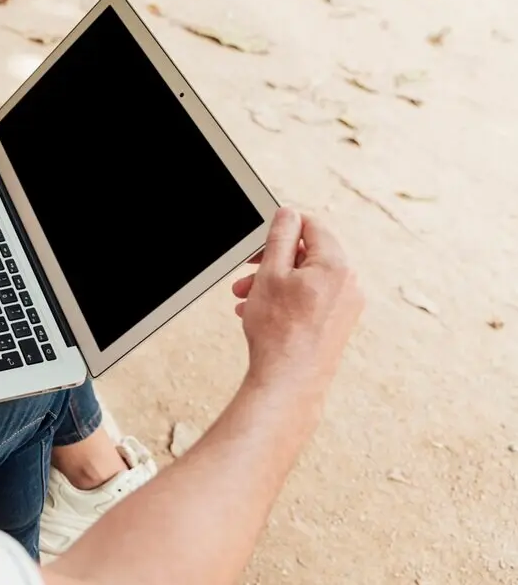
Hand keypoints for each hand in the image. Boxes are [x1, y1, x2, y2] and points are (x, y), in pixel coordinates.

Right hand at [231, 208, 362, 388]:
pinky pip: (313, 298)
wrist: (289, 382)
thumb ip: (280, 238)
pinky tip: (261, 311)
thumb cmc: (278, 331)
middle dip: (273, 260)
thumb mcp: (270, 273)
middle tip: (247, 270)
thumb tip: (289, 214)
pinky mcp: (340, 324)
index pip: (313, 226)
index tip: (261, 238)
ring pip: (307, 278)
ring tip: (246, 296)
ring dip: (275, 281)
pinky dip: (288, 298)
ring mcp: (348, 306)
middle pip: (309, 254)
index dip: (284, 226)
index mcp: (336, 265)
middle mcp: (350, 284)